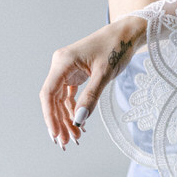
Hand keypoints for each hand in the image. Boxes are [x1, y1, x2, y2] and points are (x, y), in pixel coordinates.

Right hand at [39, 14, 146, 147]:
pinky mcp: (76, 74)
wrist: (127, 33)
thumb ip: (91, 97)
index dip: (50, 116)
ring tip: (75, 138)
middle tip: (66, 143)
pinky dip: (75, 110)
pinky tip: (79, 124)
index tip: (56, 134)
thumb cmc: (116, 48)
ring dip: (67, 118)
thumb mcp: (105, 74)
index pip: (48, 93)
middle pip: (53, 99)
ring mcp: (68, 70)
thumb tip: (79, 120)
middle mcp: (61, 66)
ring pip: (62, 100)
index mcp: (63, 62)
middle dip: (59, 122)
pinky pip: (70, 96)